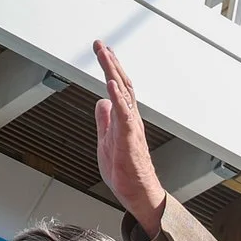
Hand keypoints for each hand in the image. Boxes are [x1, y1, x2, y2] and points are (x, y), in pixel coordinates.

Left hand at [92, 41, 166, 234]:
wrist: (139, 196)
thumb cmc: (127, 173)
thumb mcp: (107, 141)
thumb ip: (104, 120)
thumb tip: (101, 101)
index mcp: (125, 120)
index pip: (119, 88)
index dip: (111, 68)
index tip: (103, 50)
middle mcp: (131, 120)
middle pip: (122, 85)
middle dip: (111, 63)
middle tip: (100, 44)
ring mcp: (131, 130)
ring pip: (125, 95)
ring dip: (114, 73)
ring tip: (106, 55)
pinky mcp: (130, 141)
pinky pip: (125, 116)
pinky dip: (119, 99)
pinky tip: (111, 85)